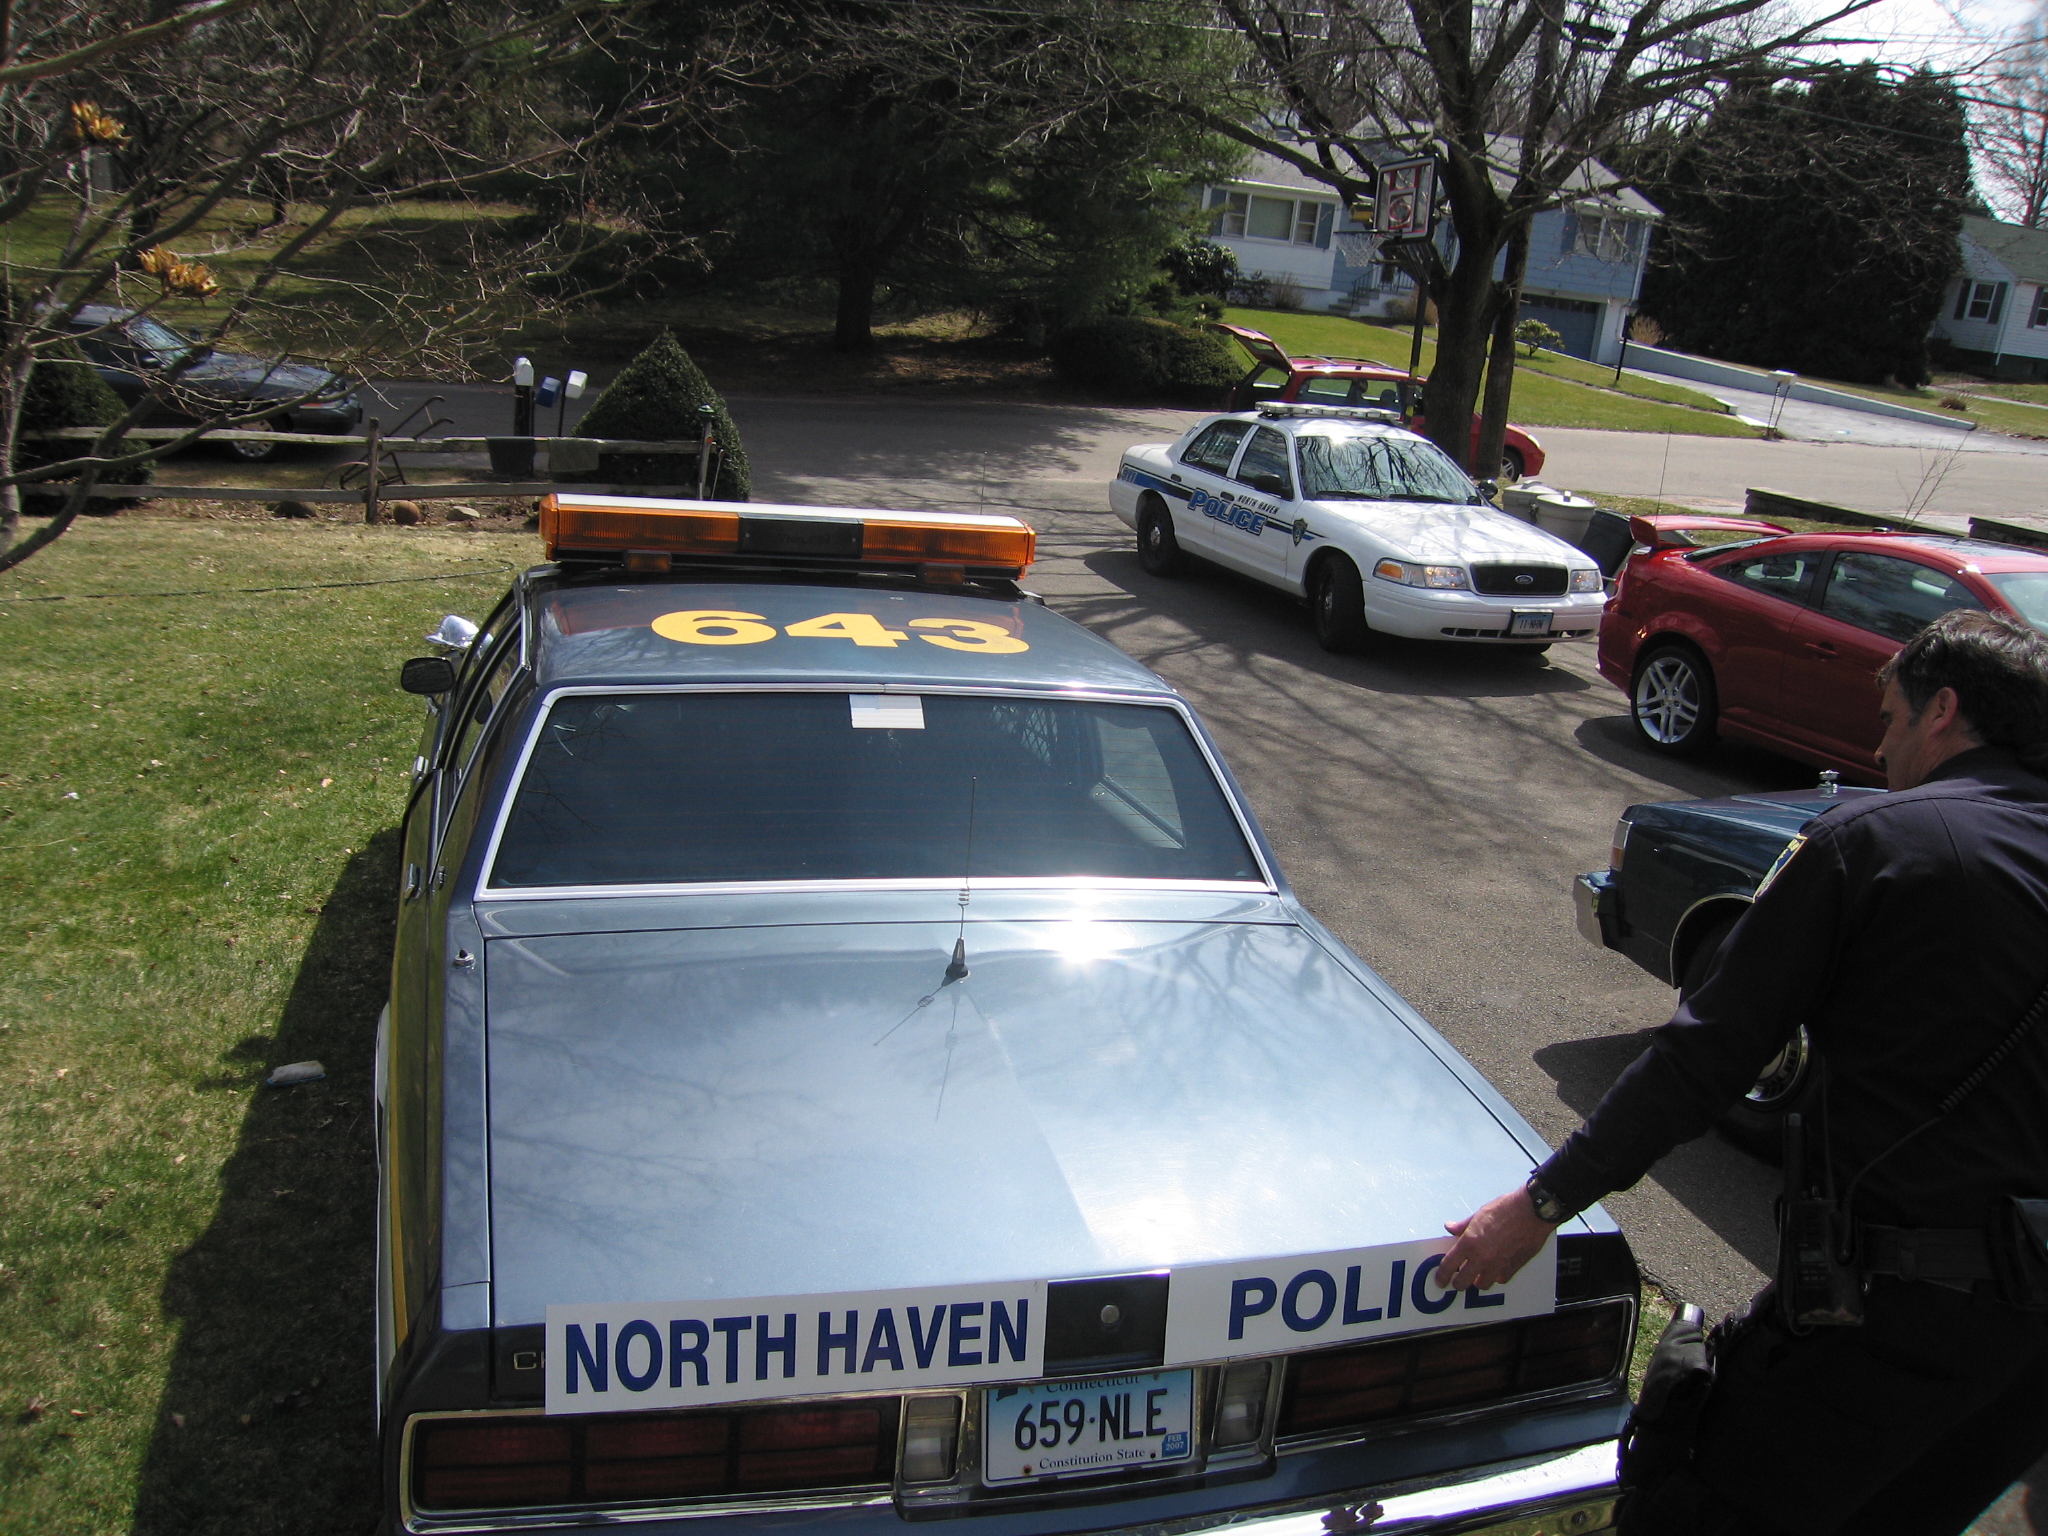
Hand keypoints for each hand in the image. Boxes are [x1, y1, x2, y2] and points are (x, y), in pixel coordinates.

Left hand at [1439, 1187, 1553, 1290]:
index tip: (1440, 1280)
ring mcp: (1498, 1265)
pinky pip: (1501, 1279)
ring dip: (1478, 1281)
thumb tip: (1449, 1227)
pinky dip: (1496, 1276)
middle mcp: (1482, 1257)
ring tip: (1477, 1274)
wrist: (1531, 1211)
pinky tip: (1496, 1269)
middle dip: (1458, 1283)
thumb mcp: (1479, 1214)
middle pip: (1463, 1282)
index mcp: (1469, 1242)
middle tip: (1458, 1280)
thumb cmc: (1505, 1209)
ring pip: (1483, 1284)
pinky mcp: (1514, 1267)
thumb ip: (1463, 1225)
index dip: (1442, 1275)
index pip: (1449, 1265)